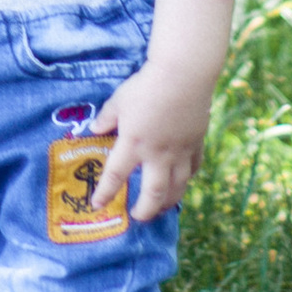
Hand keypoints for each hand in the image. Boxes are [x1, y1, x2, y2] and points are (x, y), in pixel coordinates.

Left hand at [93, 58, 216, 226]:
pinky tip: (183, 181)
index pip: (115, 176)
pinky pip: (193, 168)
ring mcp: (179, 151)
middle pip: (153, 194)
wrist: (183, 75)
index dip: (105, 193)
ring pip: (177, 188)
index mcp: (133, 144)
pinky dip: (187, 178)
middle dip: (145, 210)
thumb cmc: (146, 86)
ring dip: (168, 202)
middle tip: (138, 216)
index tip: (97, 204)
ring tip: (162, 209)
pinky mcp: (196, 143)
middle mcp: (156, 154)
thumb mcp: (119, 100)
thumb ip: (107, 118)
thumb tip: (95, 129)